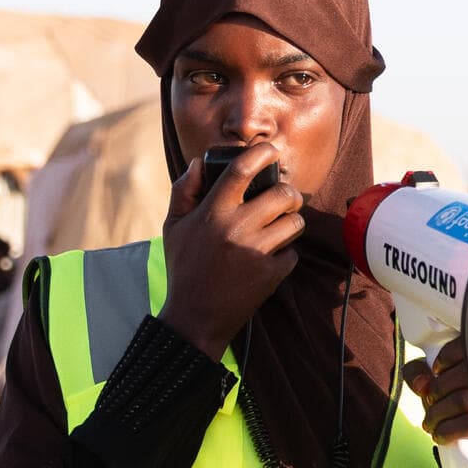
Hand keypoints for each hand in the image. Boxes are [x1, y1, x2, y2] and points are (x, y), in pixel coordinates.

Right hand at [156, 143, 304, 357]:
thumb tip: (199, 162)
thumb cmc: (184, 268)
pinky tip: (270, 259)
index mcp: (212, 212)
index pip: (240, 170)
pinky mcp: (270, 275)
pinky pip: (293, 253)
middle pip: (282, 194)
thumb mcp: (173, 227)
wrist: (195, 317)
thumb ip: (184, 191)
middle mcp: (235, 228)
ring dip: (291, 223)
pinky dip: (285, 255)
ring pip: (295, 223)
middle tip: (284, 200)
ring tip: (279, 228)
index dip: (261, 153)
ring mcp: (255, 252)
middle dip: (289, 194)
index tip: (271, 149)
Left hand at [405, 335, 467, 467]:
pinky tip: (440, 435)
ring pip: (462, 400)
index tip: (437, 372)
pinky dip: (445, 430)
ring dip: (436, 414)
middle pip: (461, 376)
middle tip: (431, 404)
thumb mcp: (435, 386)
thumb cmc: (459, 410)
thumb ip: (418, 374)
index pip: (467, 347)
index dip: (444, 359)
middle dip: (435, 392)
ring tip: (431, 423)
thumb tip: (422, 385)